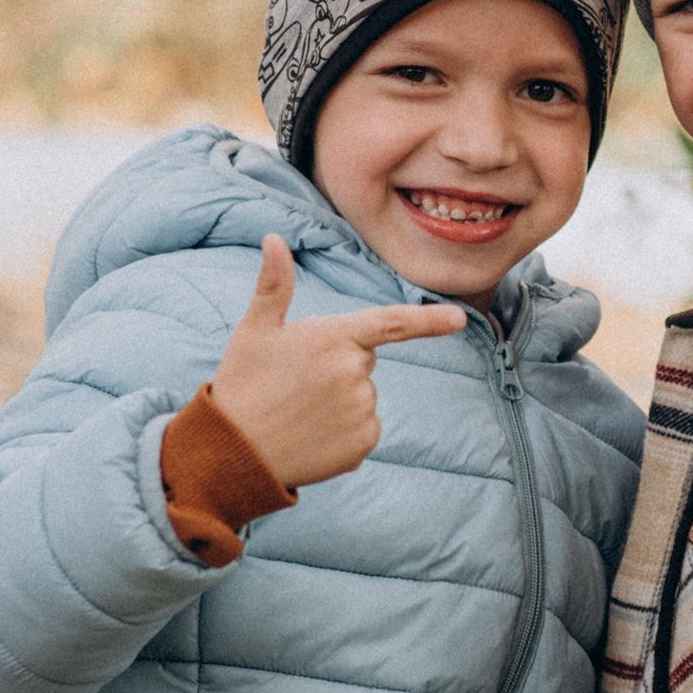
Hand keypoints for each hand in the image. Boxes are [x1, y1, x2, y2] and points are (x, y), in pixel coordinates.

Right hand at [206, 236, 466, 486]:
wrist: (232, 453)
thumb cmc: (242, 385)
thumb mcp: (255, 331)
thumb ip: (274, 285)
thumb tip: (273, 238)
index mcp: (332, 338)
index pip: (392, 323)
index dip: (429, 320)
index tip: (461, 318)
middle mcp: (355, 373)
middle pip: (364, 360)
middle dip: (339, 365)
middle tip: (296, 382)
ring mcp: (362, 411)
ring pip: (364, 395)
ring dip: (340, 400)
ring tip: (299, 410)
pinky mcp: (363, 444)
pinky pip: (364, 428)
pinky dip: (342, 432)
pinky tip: (311, 435)